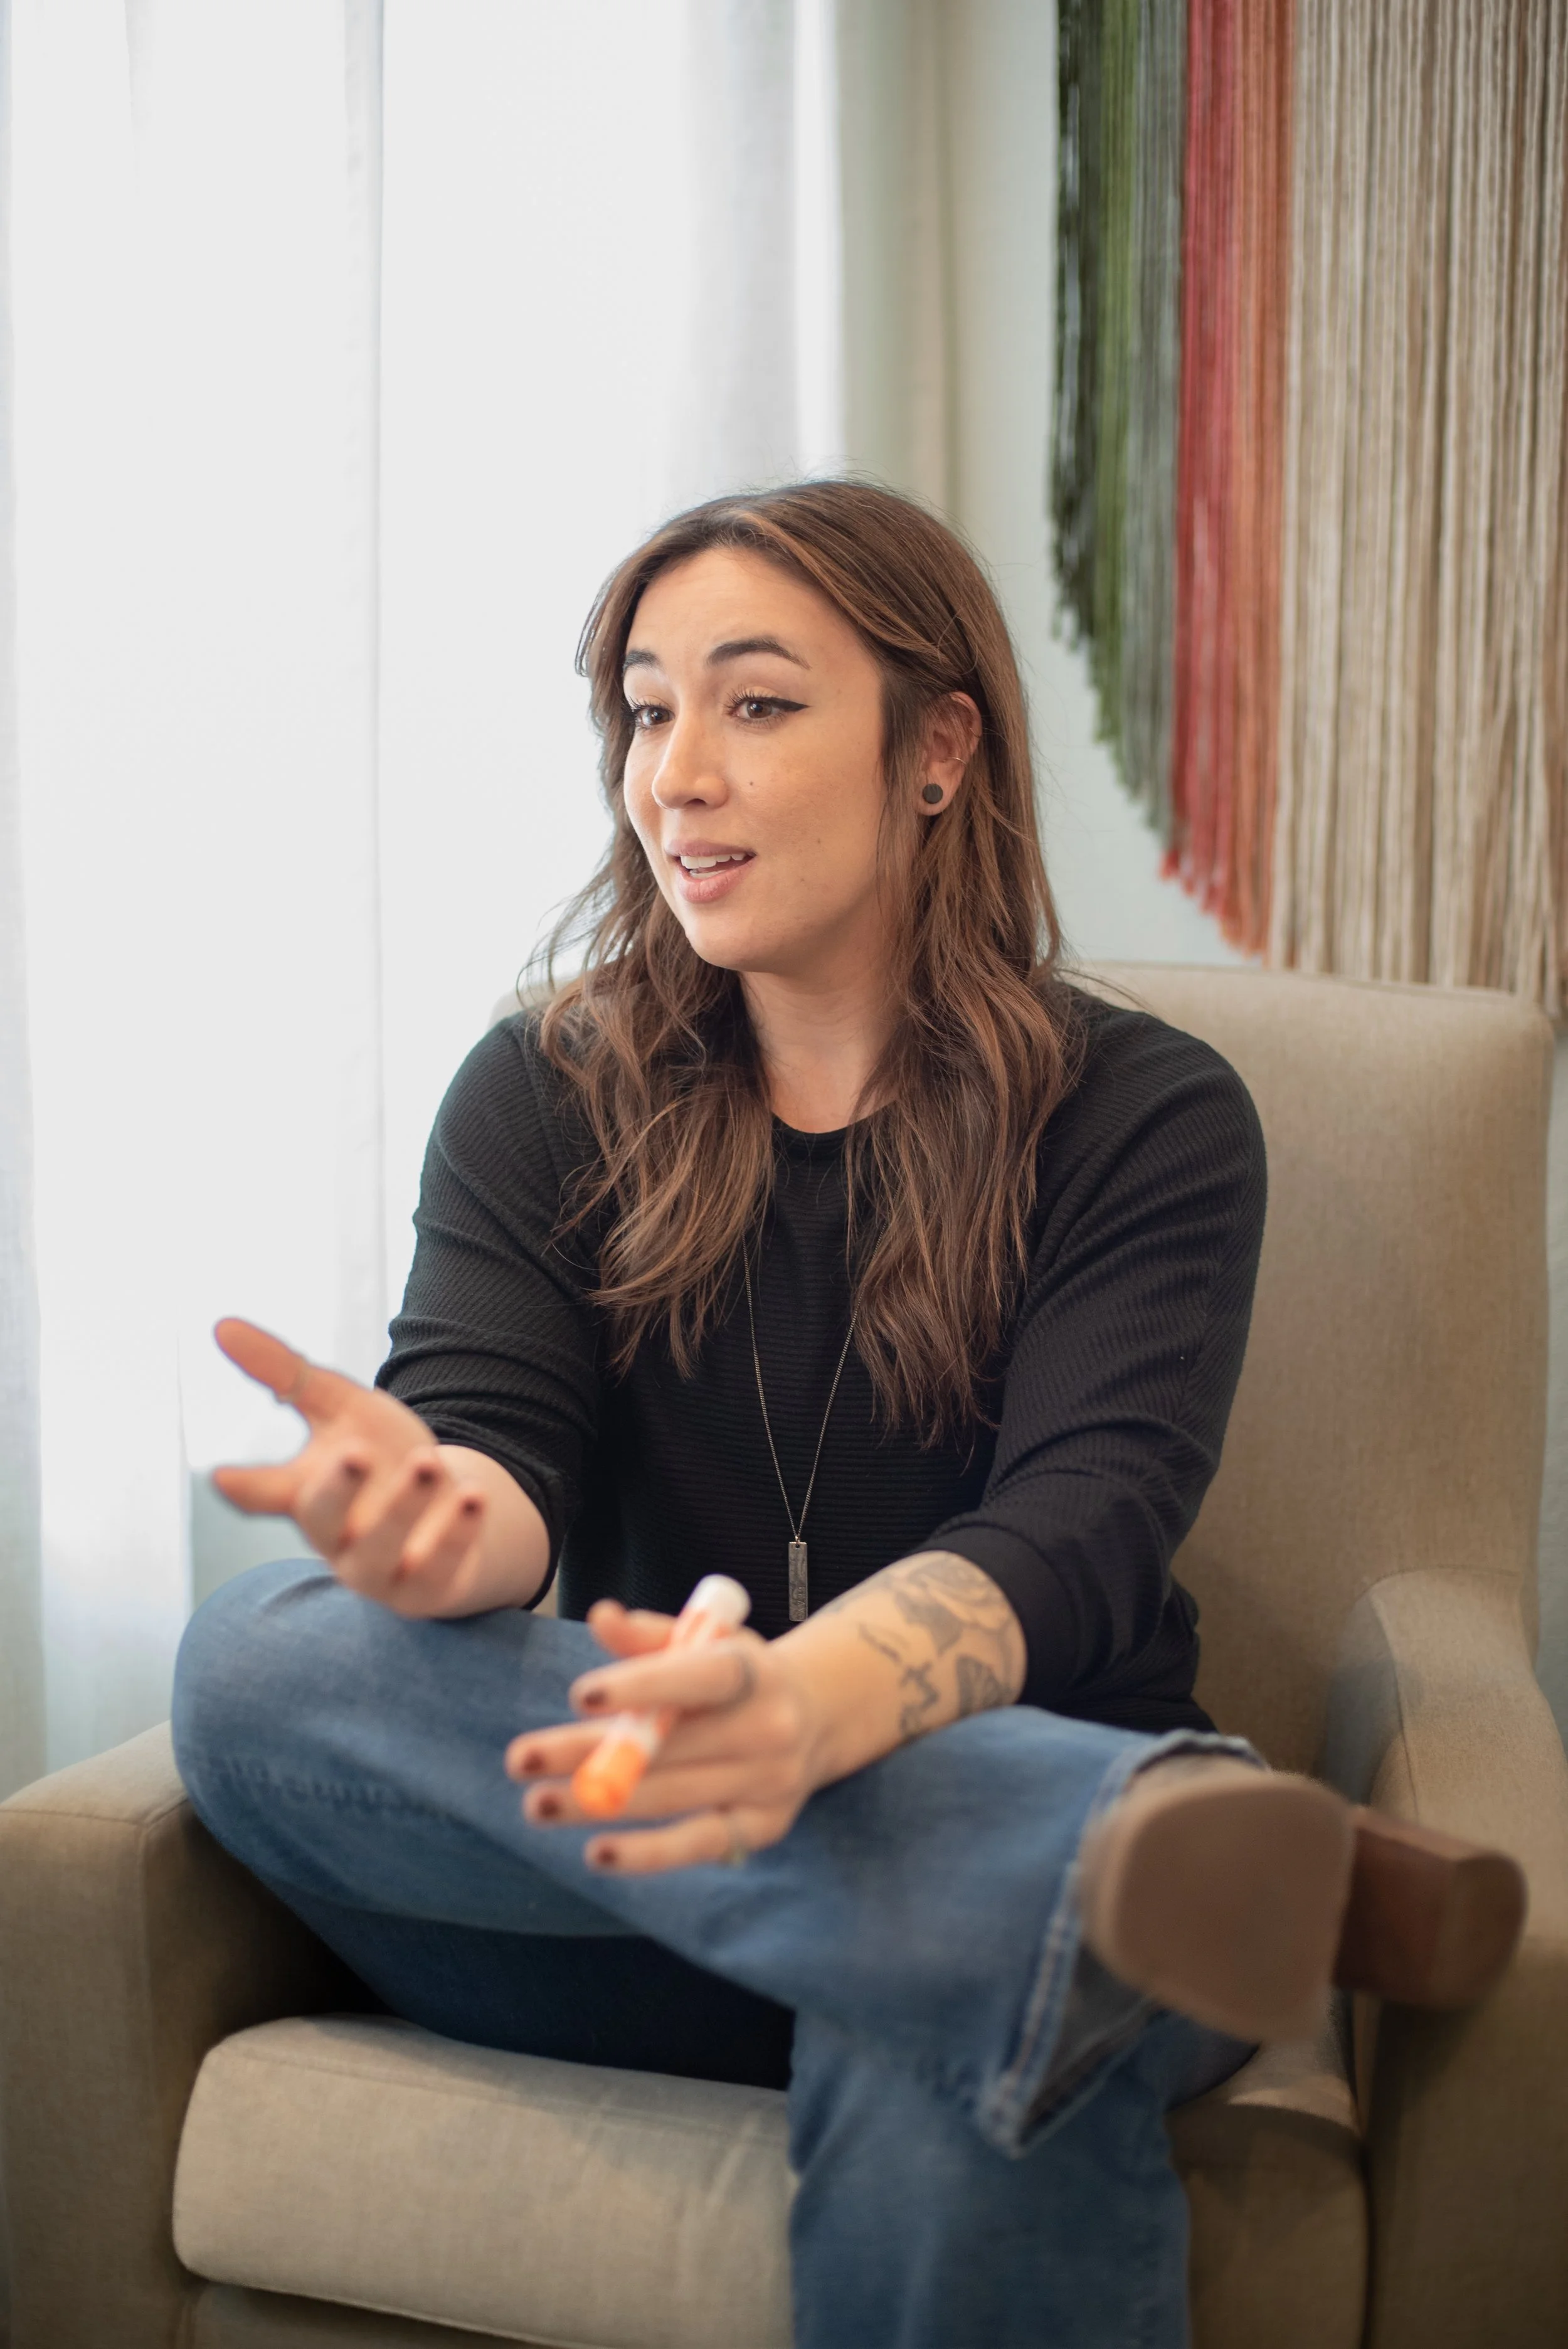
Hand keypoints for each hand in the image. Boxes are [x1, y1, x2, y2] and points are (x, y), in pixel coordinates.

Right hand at [211, 1317, 497, 1617]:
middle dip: (336, 1489)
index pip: (266, 1492)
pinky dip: (455, 1534)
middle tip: (353, 1453)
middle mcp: (335, 1536)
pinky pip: (437, 1568)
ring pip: (379, 1549)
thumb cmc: (383, 1457)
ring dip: (404, 1507)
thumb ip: (286, 1373)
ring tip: (428, 1462)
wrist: (449, 1509)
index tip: (225, 1477)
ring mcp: (378, 1569)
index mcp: (306, 1492)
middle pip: (322, 1519)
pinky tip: (474, 1497)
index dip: (245, 1486)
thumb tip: (221, 1325)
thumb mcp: (342, 1408)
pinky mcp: (425, 1588)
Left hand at [504, 1599, 824, 1873]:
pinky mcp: (761, 1829)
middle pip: (669, 1746)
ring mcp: (768, 1783)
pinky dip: (647, 1854)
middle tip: (520, 1759)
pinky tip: (595, 1852)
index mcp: (753, 1672)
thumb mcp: (705, 1642)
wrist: (817, 1717)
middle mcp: (768, 1729)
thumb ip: (649, 1634)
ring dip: (599, 1803)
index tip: (578, 1695)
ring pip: (673, 1797)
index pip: (699, 1679)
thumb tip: (600, 1617)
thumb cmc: (736, 1675)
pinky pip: (698, 1844)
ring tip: (536, 1803)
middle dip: (587, 1754)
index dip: (642, 1686)